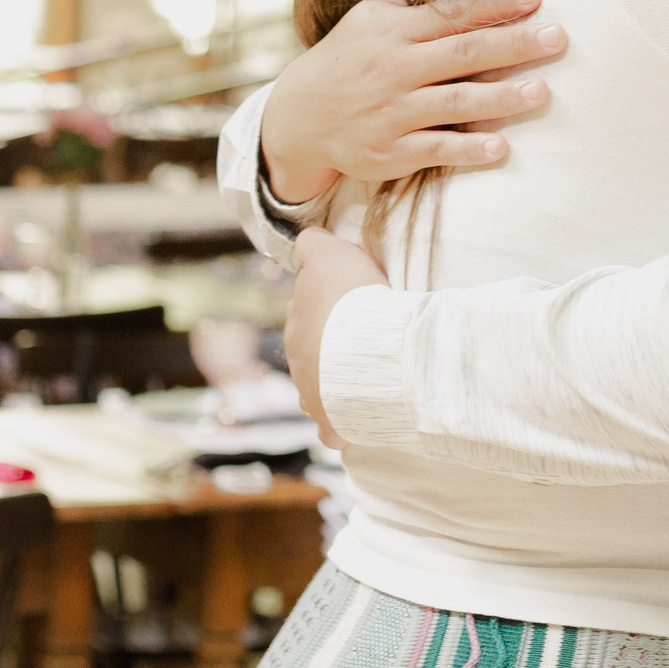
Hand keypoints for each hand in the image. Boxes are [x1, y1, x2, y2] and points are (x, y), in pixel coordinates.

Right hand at [262, 0, 565, 202]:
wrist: (296, 117)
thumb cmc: (348, 59)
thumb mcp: (370, 18)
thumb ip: (414, 0)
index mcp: (395, 31)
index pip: (453, 13)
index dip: (496, 4)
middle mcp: (396, 69)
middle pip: (462, 53)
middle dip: (513, 44)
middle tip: (558, 38)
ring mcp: (392, 112)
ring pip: (454, 101)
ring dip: (500, 97)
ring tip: (542, 90)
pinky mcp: (390, 151)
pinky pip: (434, 149)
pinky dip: (467, 148)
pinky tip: (501, 147)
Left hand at [286, 228, 389, 448]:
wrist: (371, 353)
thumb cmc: (353, 301)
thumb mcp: (330, 254)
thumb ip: (312, 244)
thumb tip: (305, 240)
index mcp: (296, 327)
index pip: (307, 316)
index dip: (331, 307)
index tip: (356, 302)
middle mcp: (298, 364)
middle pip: (314, 353)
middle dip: (333, 346)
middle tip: (368, 336)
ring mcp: (314, 398)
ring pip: (323, 389)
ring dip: (341, 382)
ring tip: (372, 373)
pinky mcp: (333, 426)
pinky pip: (336, 427)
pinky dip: (346, 423)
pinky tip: (363, 415)